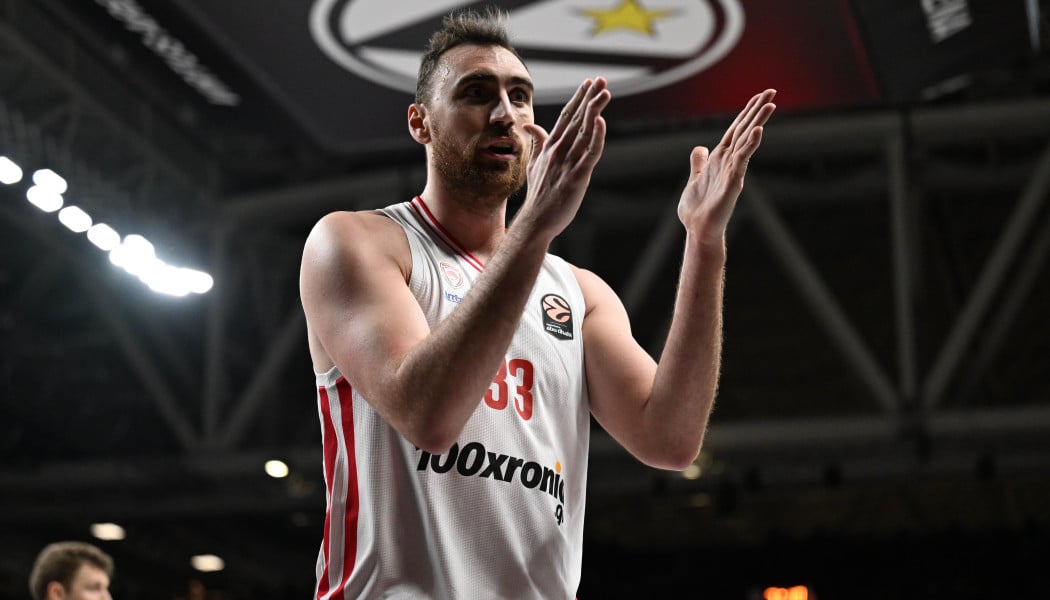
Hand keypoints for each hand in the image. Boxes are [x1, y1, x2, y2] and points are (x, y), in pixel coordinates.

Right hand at [518, 77, 611, 239]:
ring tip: (605, 92)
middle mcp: (558, 151)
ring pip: (584, 132)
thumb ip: (537, 143)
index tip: (588, 83)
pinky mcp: (577, 178)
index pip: (566, 117)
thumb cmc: (538, 196)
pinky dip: (596, 137)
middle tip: (600, 79)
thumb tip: (530, 125)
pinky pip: (589, 154)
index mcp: (550, 148)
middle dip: (589, 98)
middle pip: (576, 120)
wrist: (535, 221)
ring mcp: (567, 164)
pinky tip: (601, 122)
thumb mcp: (534, 165)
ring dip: (594, 111)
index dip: (578, 99)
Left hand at [678, 89, 775, 242]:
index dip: (746, 112)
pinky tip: (757, 131)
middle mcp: (729, 162)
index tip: (759, 96)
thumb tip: (700, 148)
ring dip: (757, 122)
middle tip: (772, 91)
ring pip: (746, 141)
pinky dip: (749, 146)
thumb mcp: (695, 178)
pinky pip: (742, 160)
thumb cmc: (698, 209)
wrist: (698, 230)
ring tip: (770, 104)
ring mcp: (733, 171)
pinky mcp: (733, 183)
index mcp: (720, 159)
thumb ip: (699, 162)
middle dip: (757, 111)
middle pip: (744, 130)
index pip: (735, 129)